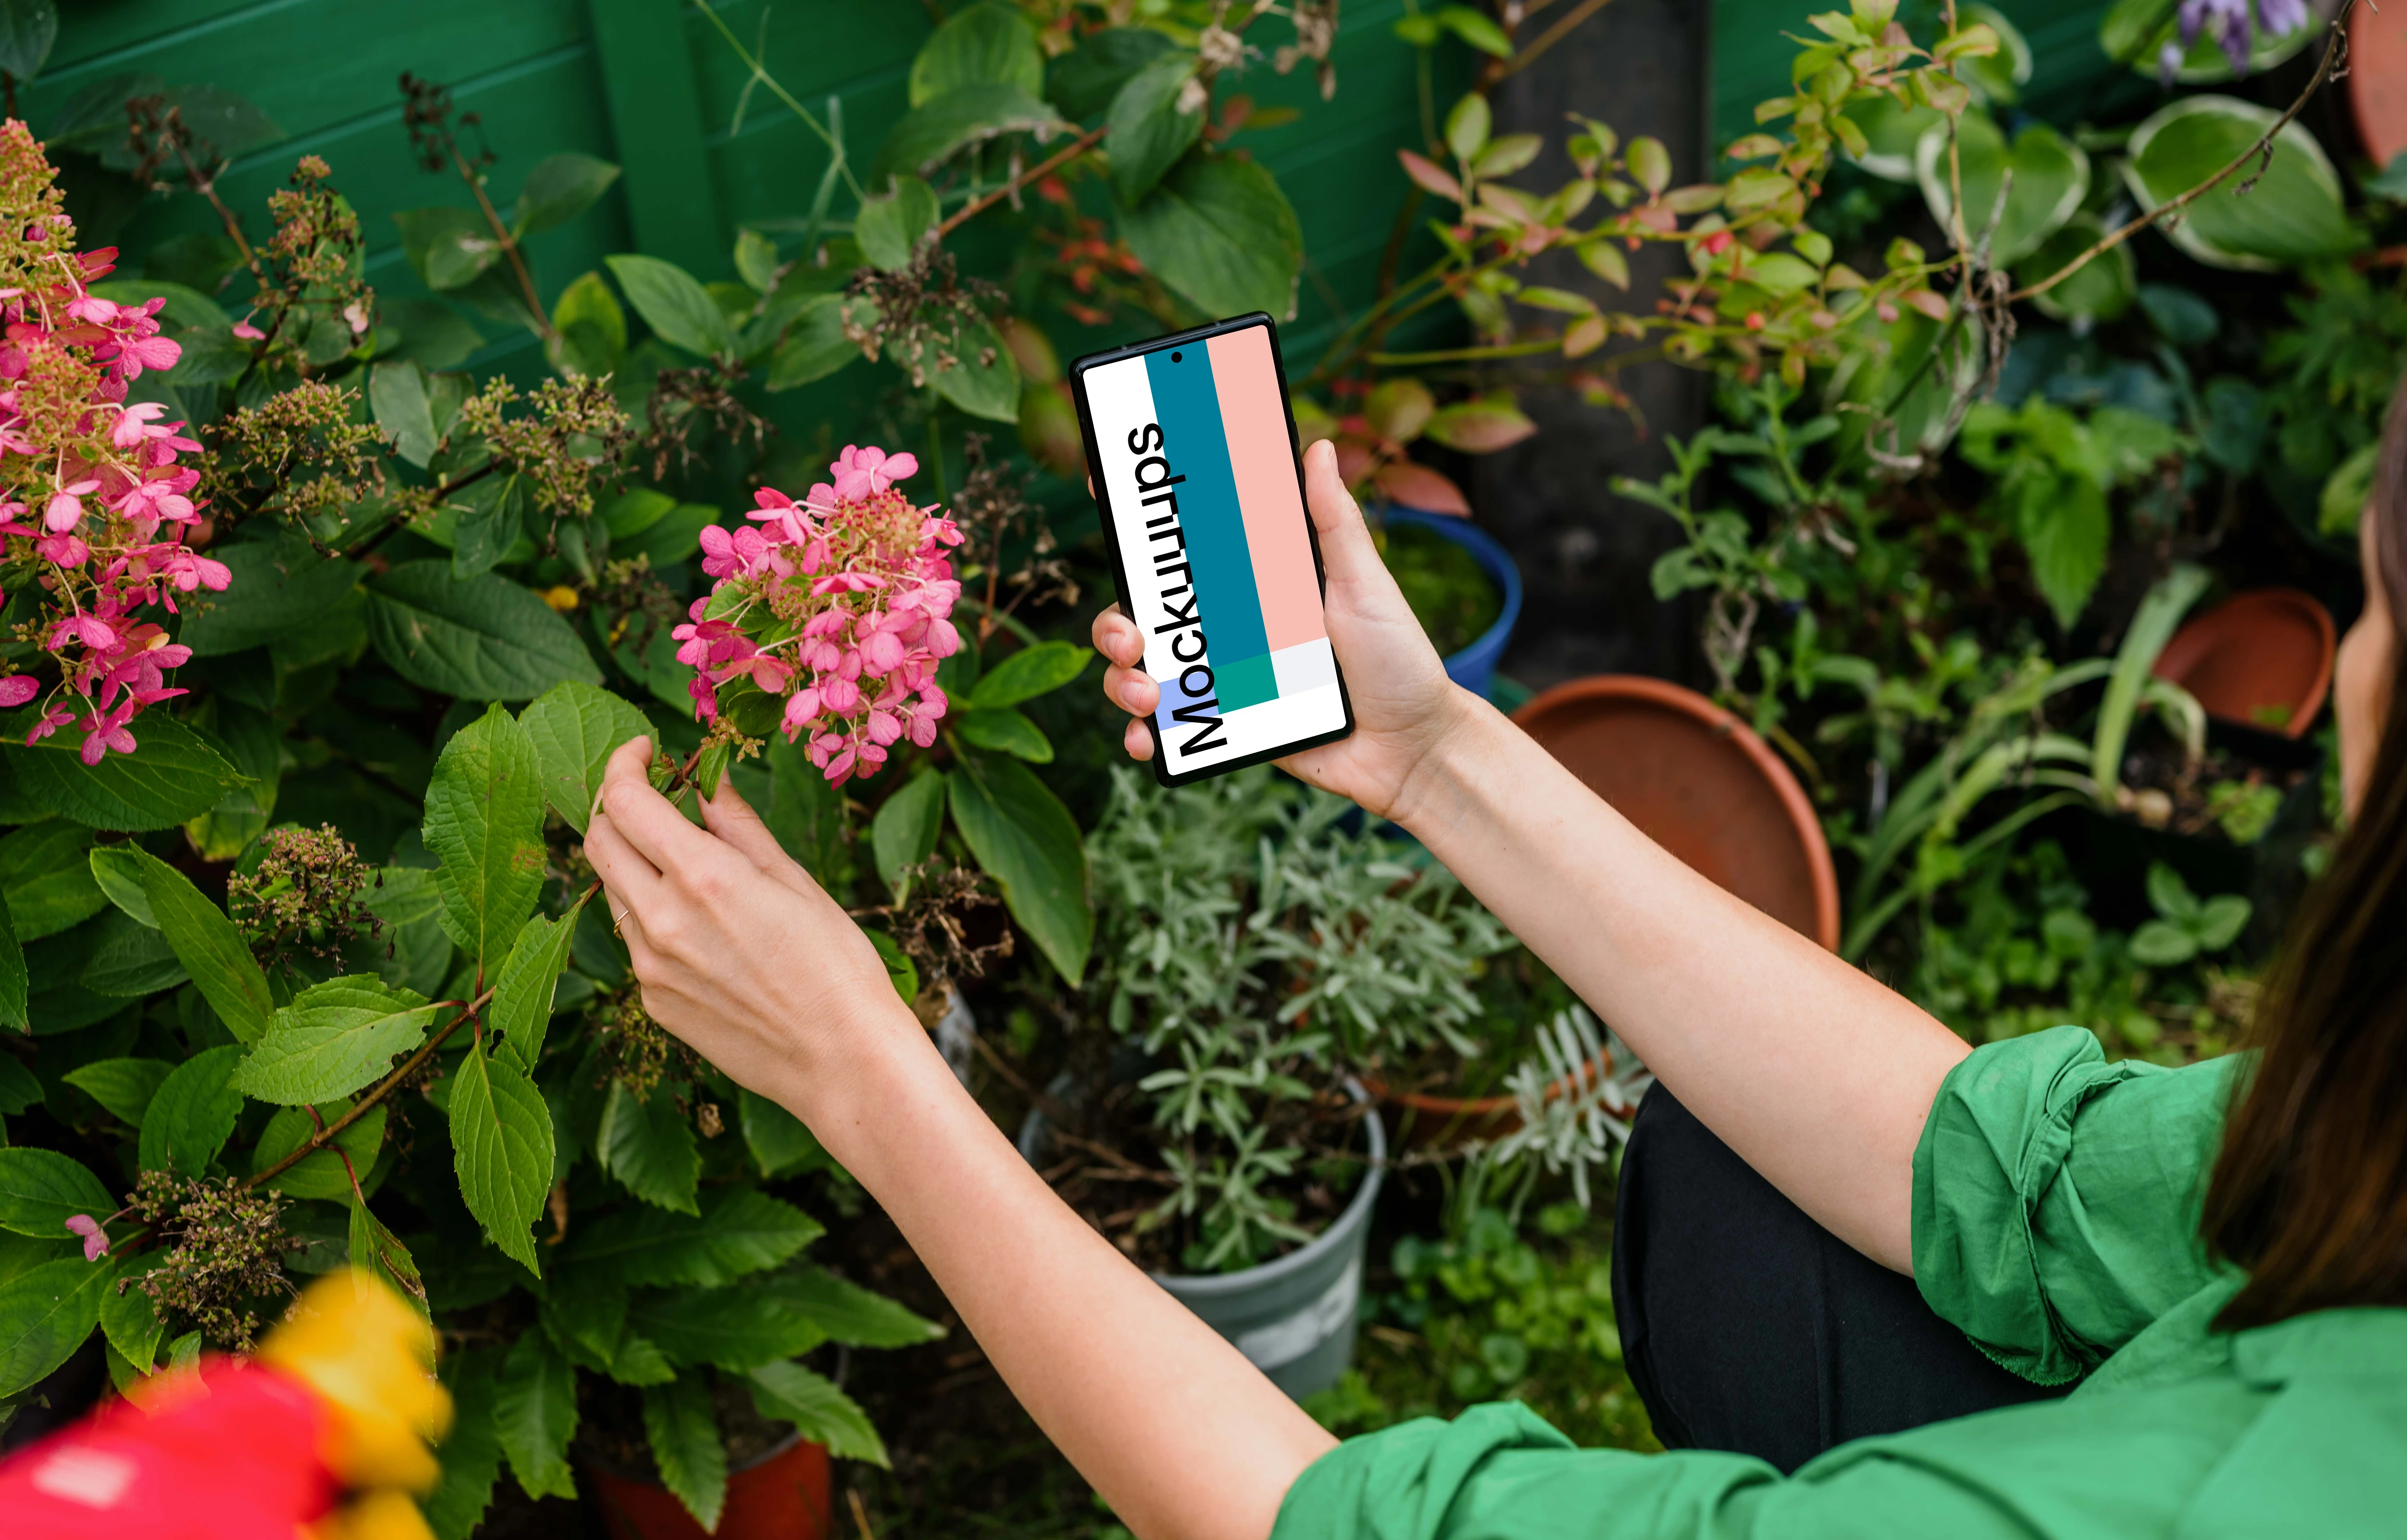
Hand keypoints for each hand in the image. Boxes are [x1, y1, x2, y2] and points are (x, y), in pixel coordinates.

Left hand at [582, 737, 927, 1118]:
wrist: (841, 1060)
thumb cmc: (836, 965)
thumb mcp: (793, 879)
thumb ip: (737, 825)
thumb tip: (705, 777)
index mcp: (702, 877)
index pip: (624, 800)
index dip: (625, 763)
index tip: (644, 750)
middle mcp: (661, 920)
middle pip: (598, 841)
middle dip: (616, 806)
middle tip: (652, 797)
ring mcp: (649, 967)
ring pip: (612, 891)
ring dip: (634, 862)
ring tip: (687, 866)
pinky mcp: (653, 1001)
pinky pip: (635, 942)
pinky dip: (654, 917)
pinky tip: (706, 930)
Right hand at [1091, 436, 1468, 820]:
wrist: (1414, 750)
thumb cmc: (1399, 662)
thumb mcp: (1367, 586)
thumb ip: (1334, 523)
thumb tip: (1321, 446)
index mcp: (1256, 586)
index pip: (1188, 551)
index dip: (1141, 525)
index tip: (1103, 492)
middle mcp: (1232, 629)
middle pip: (1146, 615)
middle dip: (1115, 622)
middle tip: (1131, 635)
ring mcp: (1225, 680)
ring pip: (1145, 672)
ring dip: (1122, 680)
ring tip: (1147, 697)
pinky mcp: (1229, 729)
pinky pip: (1171, 731)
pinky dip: (1144, 734)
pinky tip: (1147, 738)